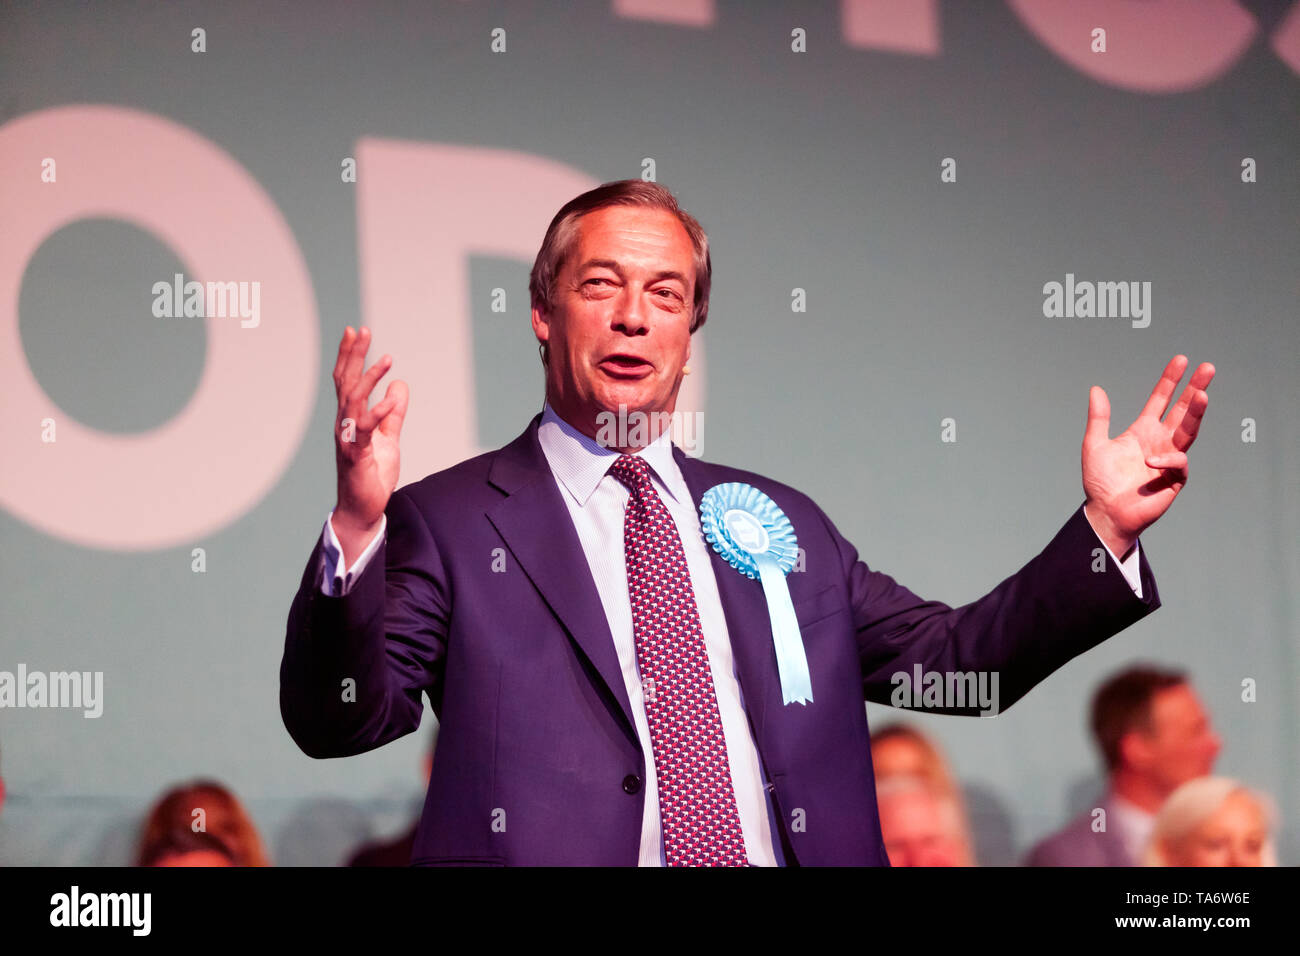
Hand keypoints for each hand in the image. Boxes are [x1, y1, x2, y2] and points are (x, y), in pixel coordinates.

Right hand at [332, 327, 407, 560]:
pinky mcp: (357, 455)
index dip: (350, 356)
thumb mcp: (388, 438)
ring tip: (386, 359)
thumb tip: (398, 386)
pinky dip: (378, 413)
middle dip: (353, 355)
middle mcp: (344, 424)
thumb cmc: (371, 474)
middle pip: (346, 383)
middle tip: (362, 330)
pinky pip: (366, 430)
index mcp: (350, 419)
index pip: (346, 380)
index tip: (355, 331)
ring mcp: (348, 439)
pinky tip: (389, 398)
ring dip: (369, 378)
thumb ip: (392, 414)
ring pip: (354, 402)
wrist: (363, 509)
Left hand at [1082, 355, 1213, 556]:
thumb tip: (1096, 388)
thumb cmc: (1100, 482)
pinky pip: (1178, 463)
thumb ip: (1098, 418)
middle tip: (1208, 367)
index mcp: (1143, 431)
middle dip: (1195, 389)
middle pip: (1183, 410)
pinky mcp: (1174, 479)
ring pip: (1189, 432)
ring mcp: (1169, 459)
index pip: (1161, 400)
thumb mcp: (1094, 445)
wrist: (1105, 512)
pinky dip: (1167, 460)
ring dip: (1196, 413)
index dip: (1170, 381)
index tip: (1181, 360)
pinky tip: (1151, 460)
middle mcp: (1160, 441)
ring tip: (1203, 394)